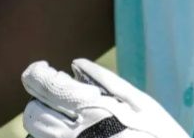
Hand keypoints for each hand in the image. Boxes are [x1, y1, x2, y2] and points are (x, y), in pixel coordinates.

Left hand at [21, 58, 189, 137]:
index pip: (44, 87)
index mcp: (92, 111)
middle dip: (40, 100)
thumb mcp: (142, 104)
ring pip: (36, 133)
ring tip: (67, 116)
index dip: (37, 74)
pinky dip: (54, 136)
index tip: (43, 69)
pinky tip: (76, 133)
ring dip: (45, 120)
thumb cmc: (160, 136)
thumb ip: (105, 81)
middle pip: (32, 113)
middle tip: (59, 97)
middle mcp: (74, 134)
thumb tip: (76, 64)